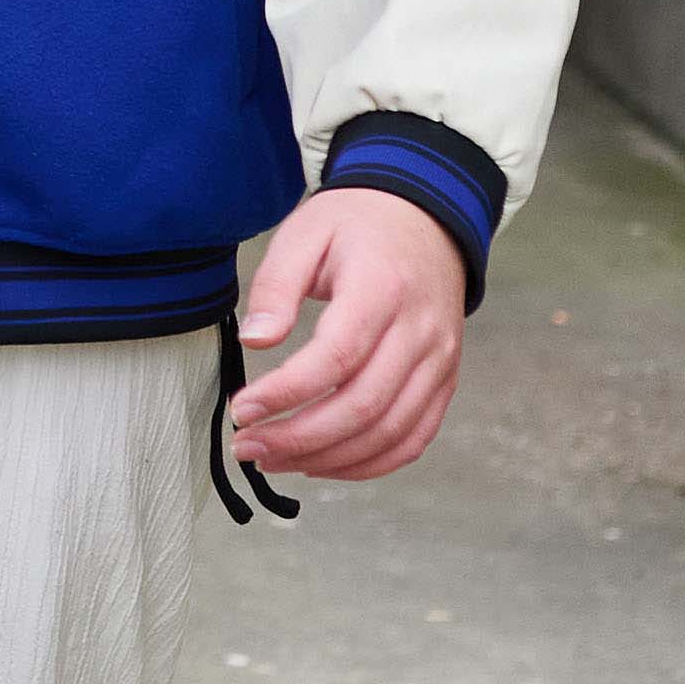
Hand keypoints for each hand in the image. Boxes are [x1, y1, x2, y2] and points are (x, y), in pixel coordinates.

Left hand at [225, 191, 466, 483]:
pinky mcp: (444, 381)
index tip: (240, 409)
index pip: (337, 357)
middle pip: (363, 406)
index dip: (286, 393)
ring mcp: (439, 361)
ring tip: (273, 458)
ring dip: (327, 458)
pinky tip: (321, 462)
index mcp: (383, 289)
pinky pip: (413, 438)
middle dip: (298, 437)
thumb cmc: (357, 225)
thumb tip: (256, 342)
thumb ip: (277, 285)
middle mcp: (420, 332)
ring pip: (389, 432)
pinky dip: (368, 463)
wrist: (426, 219)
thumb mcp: (305, 232)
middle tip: (246, 446)